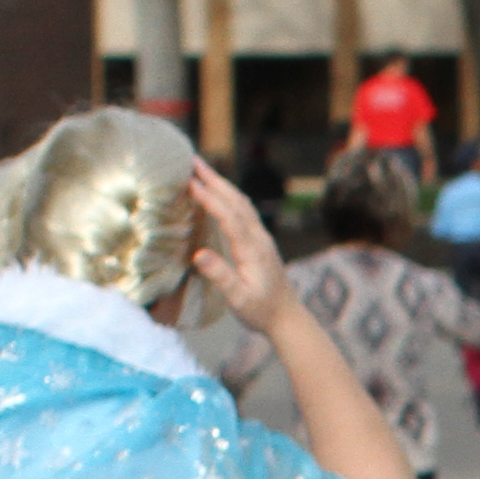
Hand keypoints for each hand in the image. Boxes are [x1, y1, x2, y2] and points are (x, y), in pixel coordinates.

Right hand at [181, 164, 294, 332]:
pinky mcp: (261, 242)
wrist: (289, 318)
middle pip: (237, 202)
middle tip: (192, 160)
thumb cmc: (262, 311)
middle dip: (215, 180)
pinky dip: (229, 196)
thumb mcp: (238, 299)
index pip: (229, 216)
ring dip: (222, 184)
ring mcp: (262, 238)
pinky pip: (244, 211)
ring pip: (242, 203)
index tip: (190, 182)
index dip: (209, 198)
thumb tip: (199, 254)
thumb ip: (221, 276)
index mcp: (252, 250)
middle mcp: (259, 238)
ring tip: (201, 169)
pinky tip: (219, 193)